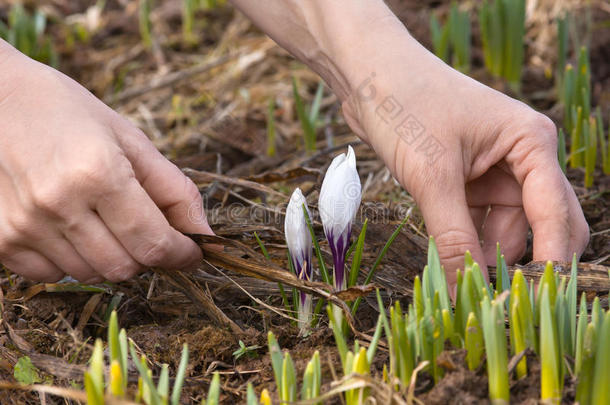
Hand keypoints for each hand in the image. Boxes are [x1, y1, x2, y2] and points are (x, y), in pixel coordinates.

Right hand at [0, 42, 213, 282]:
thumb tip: (205, 233)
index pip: (153, 243)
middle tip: (148, 230)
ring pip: (91, 275)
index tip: (192, 253)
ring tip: (104, 220)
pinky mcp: (0, 239)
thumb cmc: (67, 112)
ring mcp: (24, 226)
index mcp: (98, 173)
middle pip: (125, 267)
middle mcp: (58, 204)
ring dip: (112, 257)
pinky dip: (73, 260)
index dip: (181, 255)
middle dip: (148, 255)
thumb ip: (173, 189)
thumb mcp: (129, 139)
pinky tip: (71, 227)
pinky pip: (53, 275)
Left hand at [340, 20, 588, 286]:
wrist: (367, 76)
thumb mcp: (431, 175)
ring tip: (456, 283)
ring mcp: (494, 170)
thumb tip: (462, 292)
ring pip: (504, 230)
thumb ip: (452, 236)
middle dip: (520, 261)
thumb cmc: (406, 107)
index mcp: (531, 144)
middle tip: (491, 299)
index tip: (530, 303)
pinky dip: (465, 244)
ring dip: (484, 256)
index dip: (548, 262)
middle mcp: (522, 158)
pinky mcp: (467, 180)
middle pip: (541, 225)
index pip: (554, 214)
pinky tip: (446, 264)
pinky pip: (477, 223)